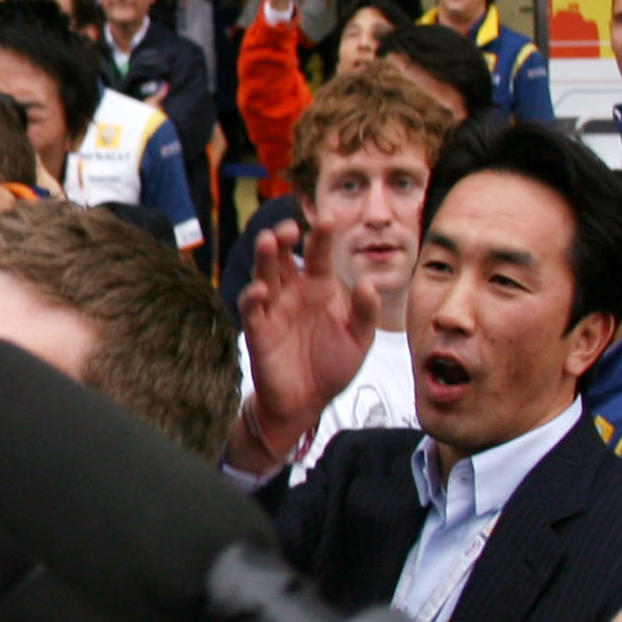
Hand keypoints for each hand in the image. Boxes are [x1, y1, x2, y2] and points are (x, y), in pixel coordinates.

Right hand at [231, 222, 376, 477]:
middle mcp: (292, 294)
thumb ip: (364, 313)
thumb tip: (369, 284)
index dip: (322, 237)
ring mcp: (273, 310)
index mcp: (318, 290)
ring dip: (265, 258)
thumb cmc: (331, 367)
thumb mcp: (358, 340)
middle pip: (284, 258)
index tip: (328, 218)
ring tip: (270, 240)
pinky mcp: (258, 331)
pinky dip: (253, 298)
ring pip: (264, 275)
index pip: (319, 257)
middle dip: (284, 239)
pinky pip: (252, 310)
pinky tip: (261, 291)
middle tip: (289, 227)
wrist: (307, 403)